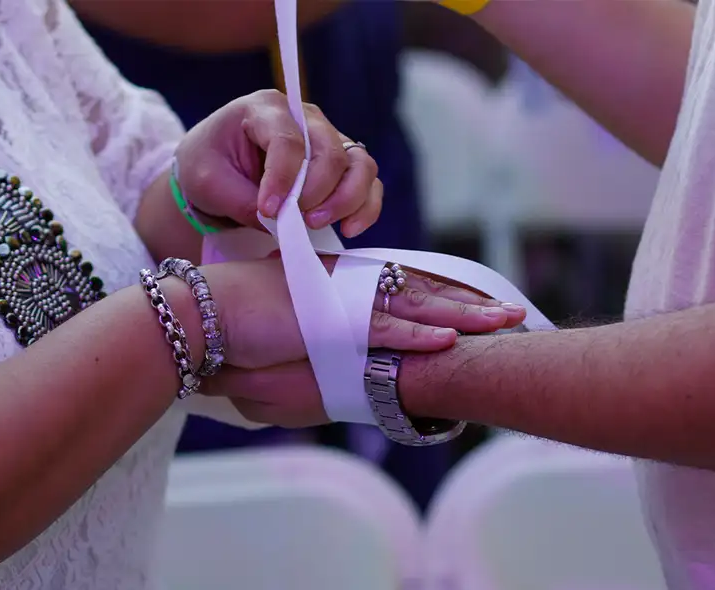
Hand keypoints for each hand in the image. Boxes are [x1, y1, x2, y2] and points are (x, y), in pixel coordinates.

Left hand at [174, 89, 381, 237]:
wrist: (213, 172)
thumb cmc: (207, 167)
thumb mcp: (208, 183)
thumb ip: (243, 201)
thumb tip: (282, 223)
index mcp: (265, 108)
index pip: (287, 139)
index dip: (283, 178)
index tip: (268, 210)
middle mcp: (304, 117)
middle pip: (331, 150)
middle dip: (318, 190)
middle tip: (297, 220)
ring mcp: (327, 140)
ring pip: (359, 164)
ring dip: (347, 199)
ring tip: (317, 224)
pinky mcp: (340, 166)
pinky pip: (368, 183)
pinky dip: (365, 207)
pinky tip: (348, 229)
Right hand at [197, 258, 525, 425]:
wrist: (206, 310)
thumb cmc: (237, 316)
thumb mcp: (286, 321)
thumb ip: (315, 329)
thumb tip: (332, 347)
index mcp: (340, 283)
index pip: (402, 287)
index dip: (440, 295)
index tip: (471, 303)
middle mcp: (349, 286)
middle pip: (421, 293)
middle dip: (467, 304)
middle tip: (508, 312)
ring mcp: (342, 302)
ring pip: (414, 308)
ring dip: (459, 317)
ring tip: (500, 323)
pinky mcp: (329, 322)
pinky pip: (382, 330)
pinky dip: (416, 336)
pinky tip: (447, 340)